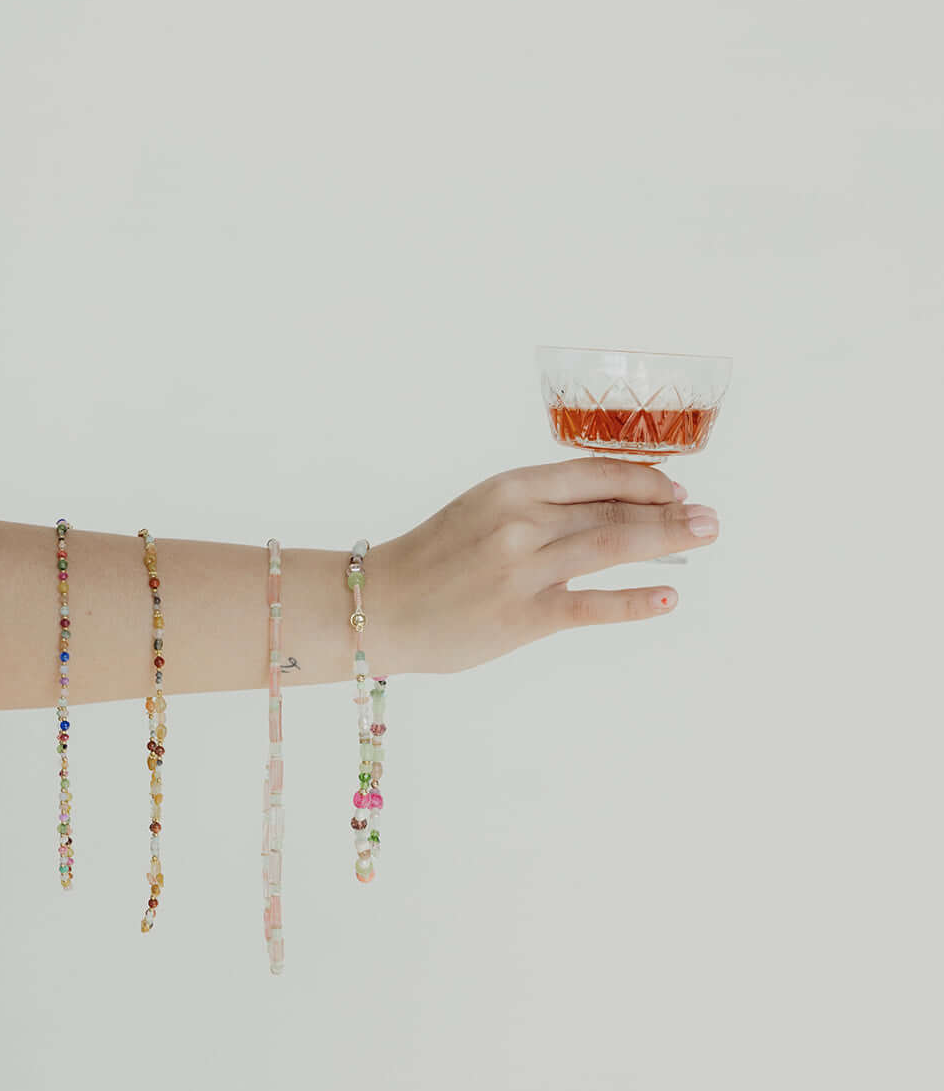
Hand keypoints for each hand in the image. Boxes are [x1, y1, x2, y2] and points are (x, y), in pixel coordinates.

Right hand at [371, 457, 719, 675]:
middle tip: (709, 517)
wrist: (381, 605)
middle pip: (612, 509)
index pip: (593, 474)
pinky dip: (635, 601)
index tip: (675, 488)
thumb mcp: (481, 511)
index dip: (643, 479)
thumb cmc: (431, 561)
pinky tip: (667, 598)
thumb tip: (603, 509)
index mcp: (510, 487)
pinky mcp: (523, 617)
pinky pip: (592, 606)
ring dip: (667, 540)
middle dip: (669, 511)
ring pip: (611, 546)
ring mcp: (523, 569)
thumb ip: (534, 507)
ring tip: (703, 536)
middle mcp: (521, 520)